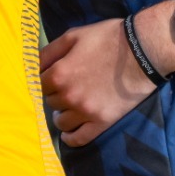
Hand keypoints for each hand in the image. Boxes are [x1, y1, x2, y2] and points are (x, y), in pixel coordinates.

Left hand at [40, 14, 161, 146]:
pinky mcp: (101, 122)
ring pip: (61, 122)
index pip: (38, 84)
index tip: (52, 77)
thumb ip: (49, 52)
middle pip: (49, 102)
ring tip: (69, 107)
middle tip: (66, 87)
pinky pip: (79, 139)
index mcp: (59, 74)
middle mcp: (68, 96)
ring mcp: (85, 112)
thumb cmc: (107, 38)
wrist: (143, 50)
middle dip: (55, 95)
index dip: (44, 79)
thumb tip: (32, 65)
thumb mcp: (73, 36)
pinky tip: (69, 133)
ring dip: (62, 114)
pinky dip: (70, 138)